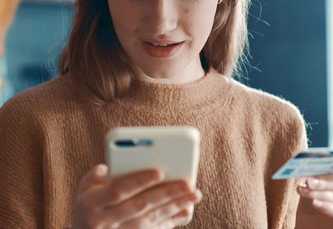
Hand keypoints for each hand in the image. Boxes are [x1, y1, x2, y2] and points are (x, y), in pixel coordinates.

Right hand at [71, 164, 201, 228]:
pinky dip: (172, 220)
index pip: (118, 191)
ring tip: (194, 194)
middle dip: (166, 193)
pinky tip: (186, 210)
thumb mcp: (82, 192)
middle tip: (188, 183)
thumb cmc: (87, 209)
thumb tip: (108, 167)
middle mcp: (106, 221)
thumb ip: (94, 177)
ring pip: (152, 219)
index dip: (139, 181)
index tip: (159, 171)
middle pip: (141, 205)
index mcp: (92, 204)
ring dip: (176, 206)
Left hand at [295, 159, 332, 228]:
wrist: (312, 218)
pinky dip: (326, 206)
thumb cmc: (317, 192)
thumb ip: (320, 166)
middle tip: (308, 180)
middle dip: (326, 181)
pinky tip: (314, 203)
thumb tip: (317, 157)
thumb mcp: (316, 177)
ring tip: (304, 190)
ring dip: (320, 193)